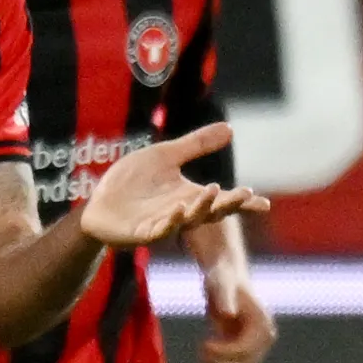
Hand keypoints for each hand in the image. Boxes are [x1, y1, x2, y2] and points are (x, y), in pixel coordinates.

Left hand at [79, 123, 268, 250]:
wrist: (99, 202)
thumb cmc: (133, 182)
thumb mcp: (166, 156)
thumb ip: (196, 145)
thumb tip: (230, 128)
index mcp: (191, 196)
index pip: (222, 201)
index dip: (243, 203)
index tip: (263, 203)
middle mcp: (182, 212)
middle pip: (211, 212)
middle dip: (229, 204)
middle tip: (245, 194)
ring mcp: (162, 224)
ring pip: (188, 219)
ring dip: (202, 207)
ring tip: (214, 190)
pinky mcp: (141, 233)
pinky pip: (159, 229)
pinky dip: (171, 220)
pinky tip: (178, 207)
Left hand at [199, 274, 276, 362]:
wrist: (226, 278)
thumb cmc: (222, 278)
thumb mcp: (221, 285)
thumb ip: (224, 298)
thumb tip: (228, 314)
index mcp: (262, 324)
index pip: (245, 351)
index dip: (223, 353)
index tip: (204, 344)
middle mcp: (265, 337)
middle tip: (201, 350)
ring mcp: (258, 345)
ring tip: (202, 357)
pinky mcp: (247, 349)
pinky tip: (206, 362)